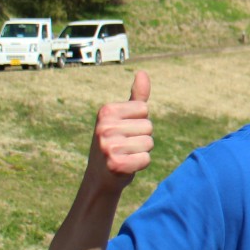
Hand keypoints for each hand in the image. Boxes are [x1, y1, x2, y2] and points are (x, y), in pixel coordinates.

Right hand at [88, 70, 153, 187]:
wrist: (100, 177)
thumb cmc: (115, 143)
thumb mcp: (122, 118)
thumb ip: (136, 96)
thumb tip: (142, 73)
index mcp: (106, 111)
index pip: (144, 109)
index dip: (139, 122)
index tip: (124, 131)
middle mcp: (104, 127)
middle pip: (148, 126)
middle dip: (141, 138)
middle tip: (125, 146)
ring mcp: (108, 146)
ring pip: (149, 143)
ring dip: (141, 151)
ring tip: (125, 155)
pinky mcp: (116, 164)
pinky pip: (146, 159)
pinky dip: (140, 164)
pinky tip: (126, 166)